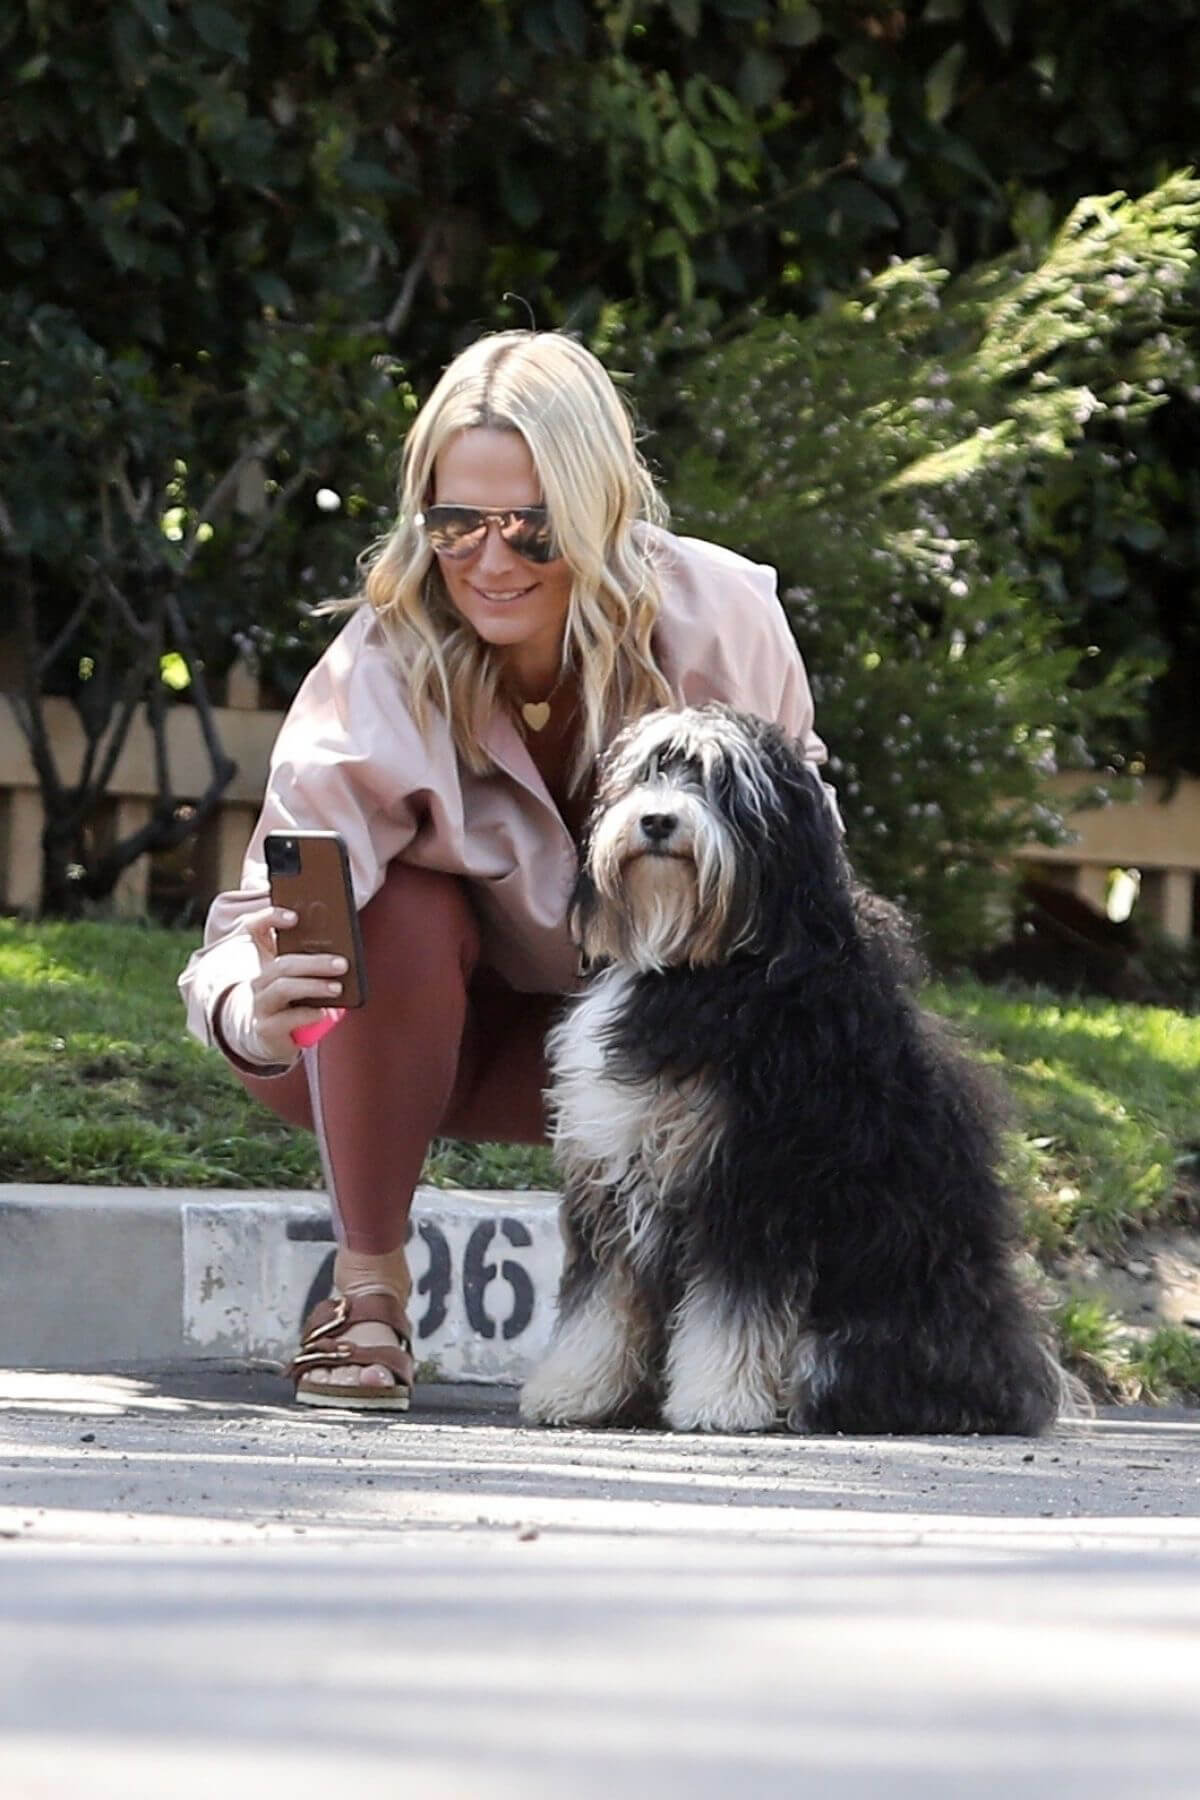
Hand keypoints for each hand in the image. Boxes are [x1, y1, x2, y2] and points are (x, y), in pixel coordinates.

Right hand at [220, 905, 348, 1066]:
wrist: (269, 1036)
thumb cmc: (290, 999)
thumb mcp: (297, 977)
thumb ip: (310, 958)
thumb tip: (341, 950)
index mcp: (263, 958)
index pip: (255, 927)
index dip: (270, 918)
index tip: (295, 917)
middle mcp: (258, 979)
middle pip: (283, 964)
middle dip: (315, 963)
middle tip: (342, 964)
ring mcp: (259, 1004)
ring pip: (284, 989)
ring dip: (314, 987)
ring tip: (337, 988)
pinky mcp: (266, 1028)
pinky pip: (286, 1019)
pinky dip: (307, 1014)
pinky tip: (323, 1012)